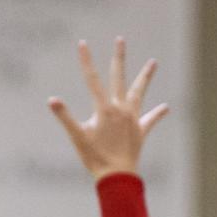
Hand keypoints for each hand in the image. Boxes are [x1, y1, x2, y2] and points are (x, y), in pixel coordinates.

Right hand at [48, 37, 168, 180]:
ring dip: (146, 76)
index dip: (86, 61)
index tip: (82, 44)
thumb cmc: (95, 158)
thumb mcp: (77, 137)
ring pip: (140, 92)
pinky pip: (151, 119)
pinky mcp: (141, 130)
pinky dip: (158, 113)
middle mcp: (121, 109)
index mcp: (104, 109)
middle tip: (120, 40)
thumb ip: (65, 117)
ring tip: (153, 62)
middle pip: (119, 77)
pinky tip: (165, 108)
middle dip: (118, 58)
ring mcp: (133, 118)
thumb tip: (51, 100)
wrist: (117, 176)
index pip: (92, 80)